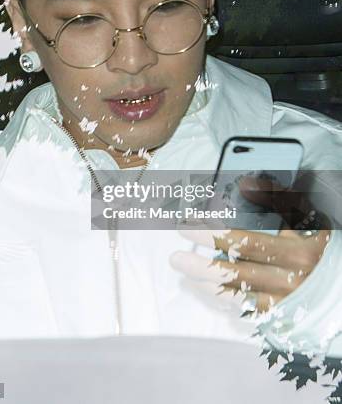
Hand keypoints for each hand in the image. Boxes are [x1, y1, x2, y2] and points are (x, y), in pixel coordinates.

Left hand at [170, 177, 330, 311]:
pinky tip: (204, 289)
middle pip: (236, 274)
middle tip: (175, 258)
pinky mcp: (280, 318)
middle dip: (201, 266)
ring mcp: (284, 303)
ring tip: (184, 273)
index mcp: (296, 254)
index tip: (186, 227)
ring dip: (206, 285)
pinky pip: (244, 311)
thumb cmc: (321, 244)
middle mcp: (289, 282)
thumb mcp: (308, 218)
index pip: (245, 243)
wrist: (341, 285)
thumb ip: (279, 200)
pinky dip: (221, 300)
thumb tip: (247, 183)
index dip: (213, 235)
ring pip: (238, 297)